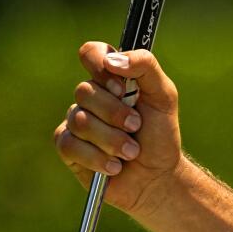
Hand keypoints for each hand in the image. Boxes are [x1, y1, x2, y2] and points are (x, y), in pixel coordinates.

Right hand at [54, 43, 183, 218]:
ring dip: (111, 140)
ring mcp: (76, 121)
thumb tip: (112, 61)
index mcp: (111, 78)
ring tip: (131, 152)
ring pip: (80, 121)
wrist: (156, 177)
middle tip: (136, 126)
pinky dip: (97, 158)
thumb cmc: (160, 134)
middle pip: (84, 91)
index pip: (91, 53)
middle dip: (115, 113)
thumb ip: (146, 66)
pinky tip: (114, 167)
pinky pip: (70, 145)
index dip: (100, 65)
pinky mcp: (68, 148)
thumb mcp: (164, 96)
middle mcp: (90, 97)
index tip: (120, 86)